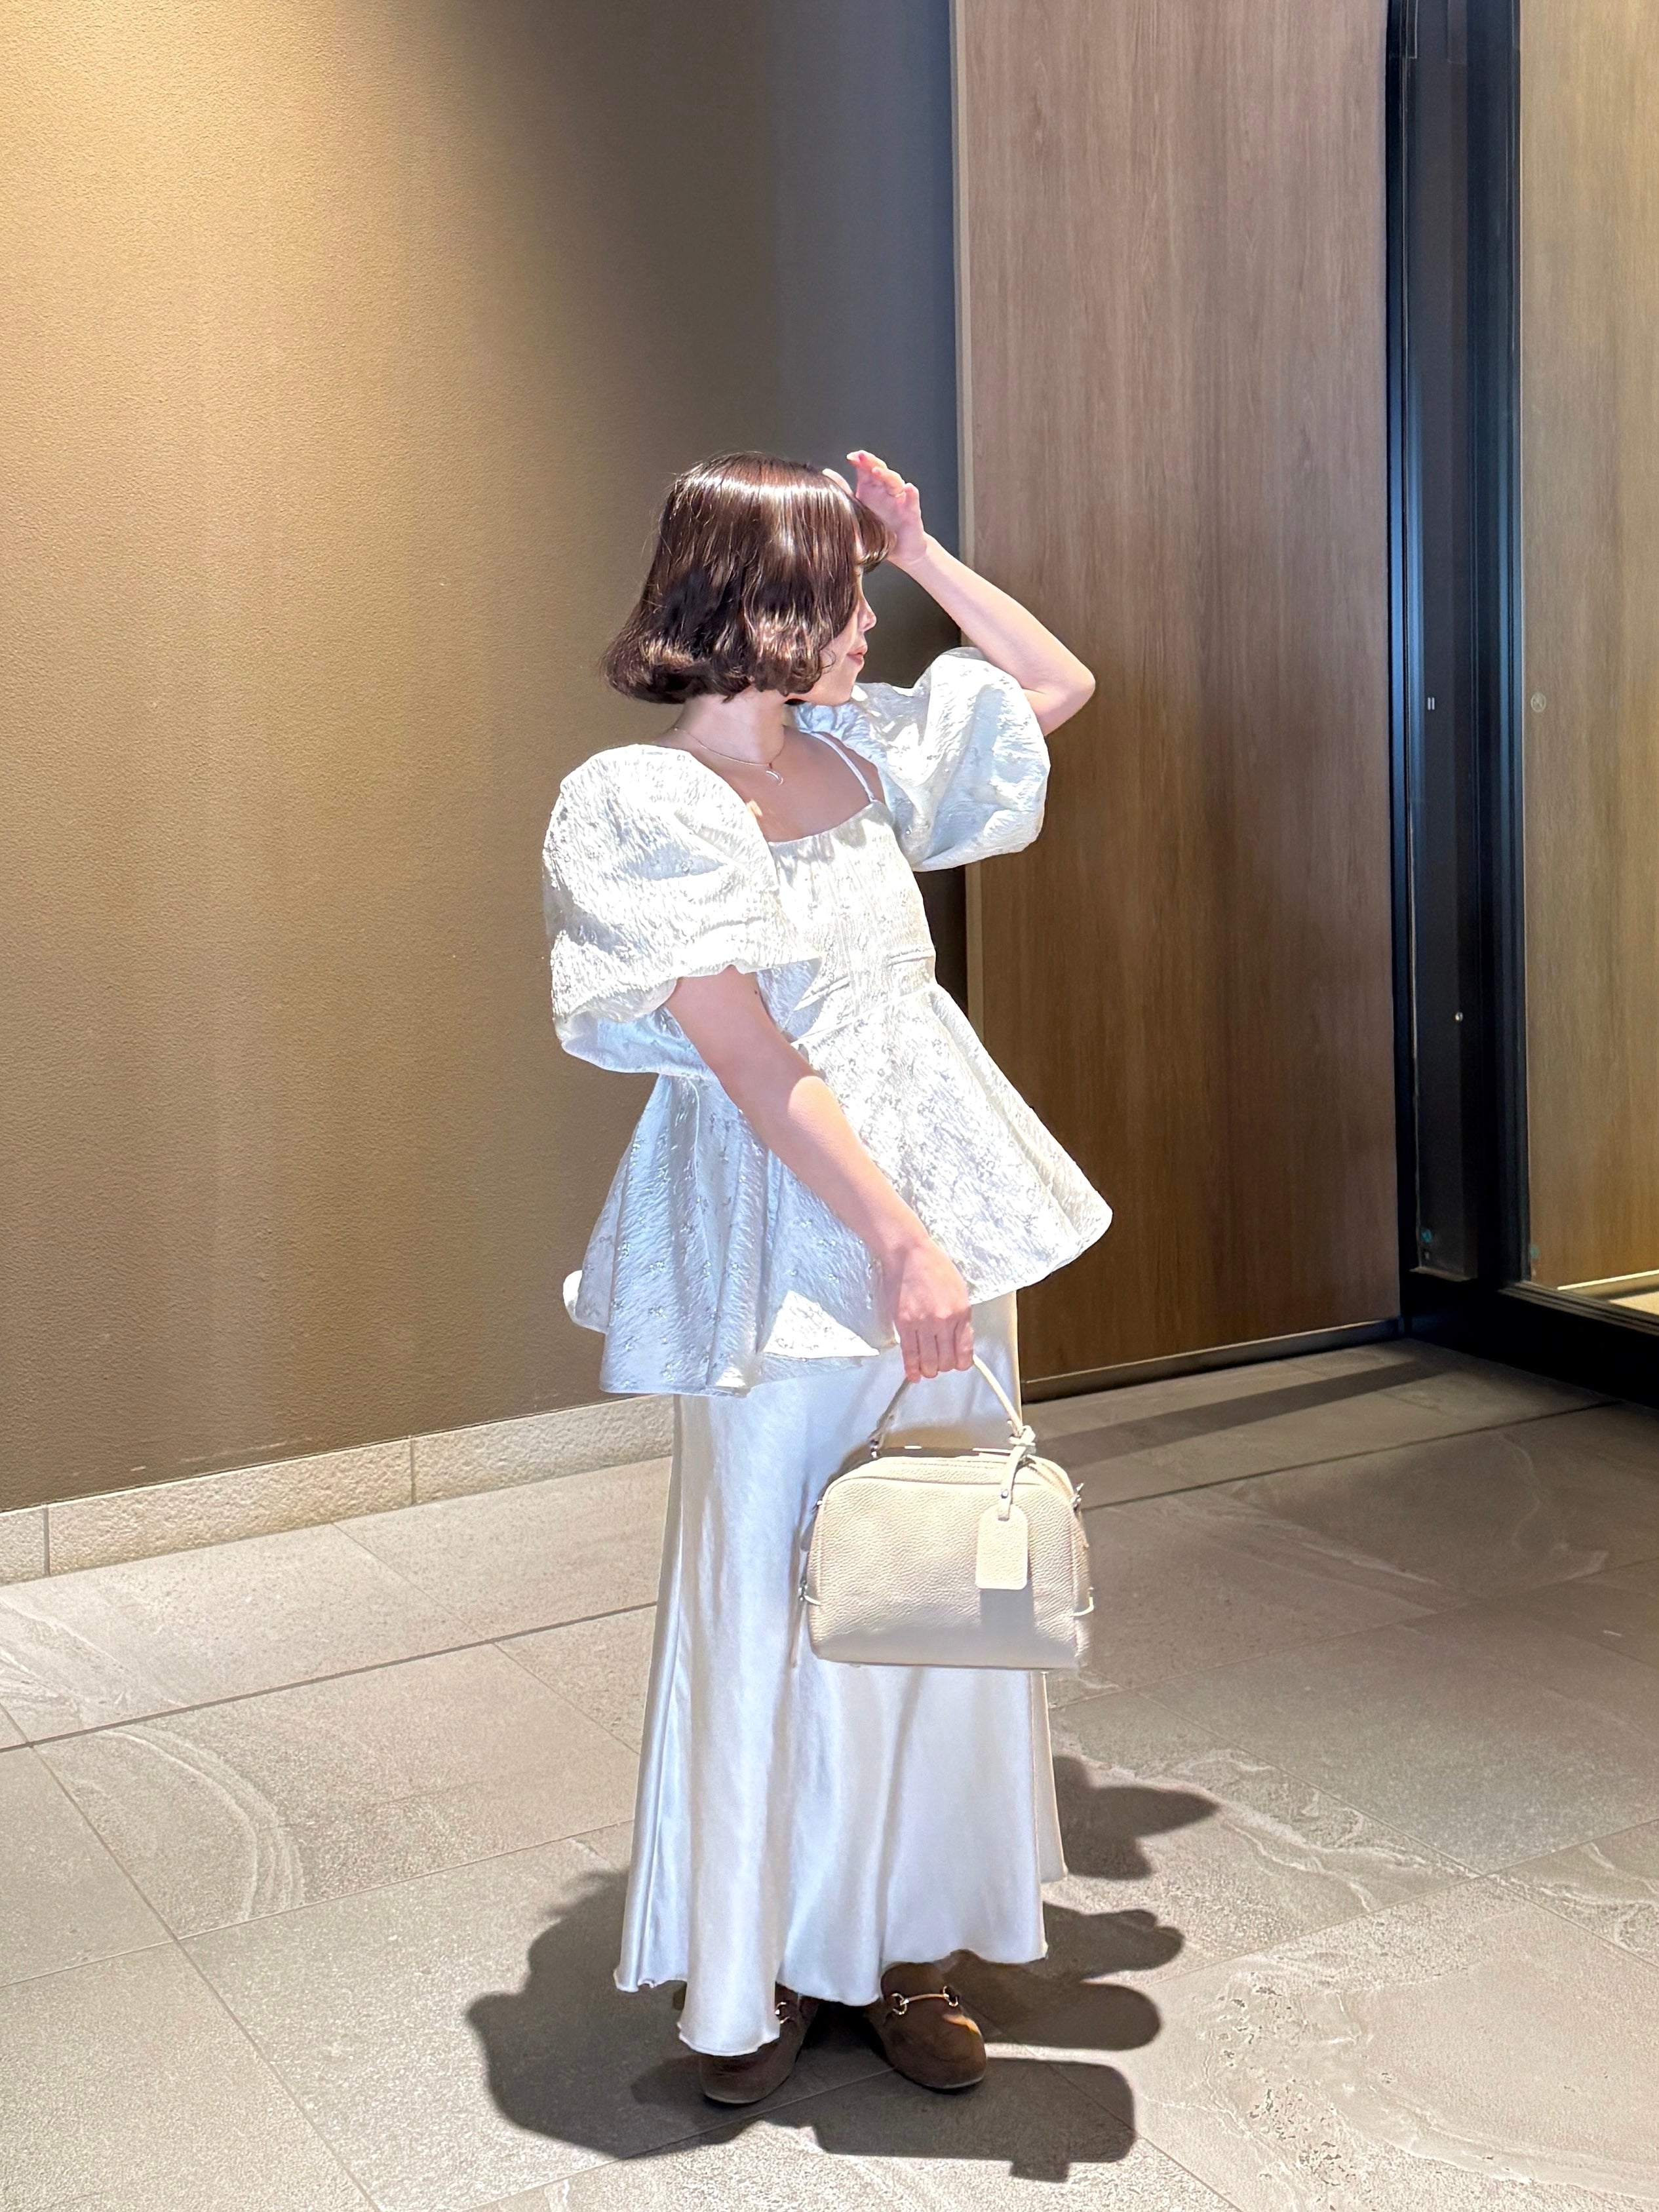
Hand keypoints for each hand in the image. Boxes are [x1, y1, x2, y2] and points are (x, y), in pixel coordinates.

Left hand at [846, 450, 928, 566]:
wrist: (899, 550)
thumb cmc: (878, 529)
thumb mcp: (857, 509)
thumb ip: (844, 491)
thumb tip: (827, 473)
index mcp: (871, 488)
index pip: (866, 468)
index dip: (861, 460)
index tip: (851, 457)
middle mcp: (886, 490)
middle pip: (880, 471)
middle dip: (871, 462)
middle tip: (862, 456)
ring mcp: (899, 500)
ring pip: (895, 482)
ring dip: (886, 475)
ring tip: (877, 471)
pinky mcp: (911, 513)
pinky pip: (912, 502)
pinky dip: (911, 494)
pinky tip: (908, 488)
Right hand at [879, 1232, 973, 1380]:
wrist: (909, 1254)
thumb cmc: (932, 1266)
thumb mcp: (959, 1290)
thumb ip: (961, 1317)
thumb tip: (960, 1339)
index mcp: (961, 1312)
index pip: (965, 1352)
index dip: (962, 1363)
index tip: (958, 1363)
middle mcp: (944, 1320)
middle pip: (947, 1361)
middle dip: (944, 1366)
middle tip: (940, 1363)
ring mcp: (923, 1323)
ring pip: (929, 1363)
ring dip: (929, 1370)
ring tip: (927, 1368)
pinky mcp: (904, 1324)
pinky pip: (910, 1355)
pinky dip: (912, 1369)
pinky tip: (914, 1374)